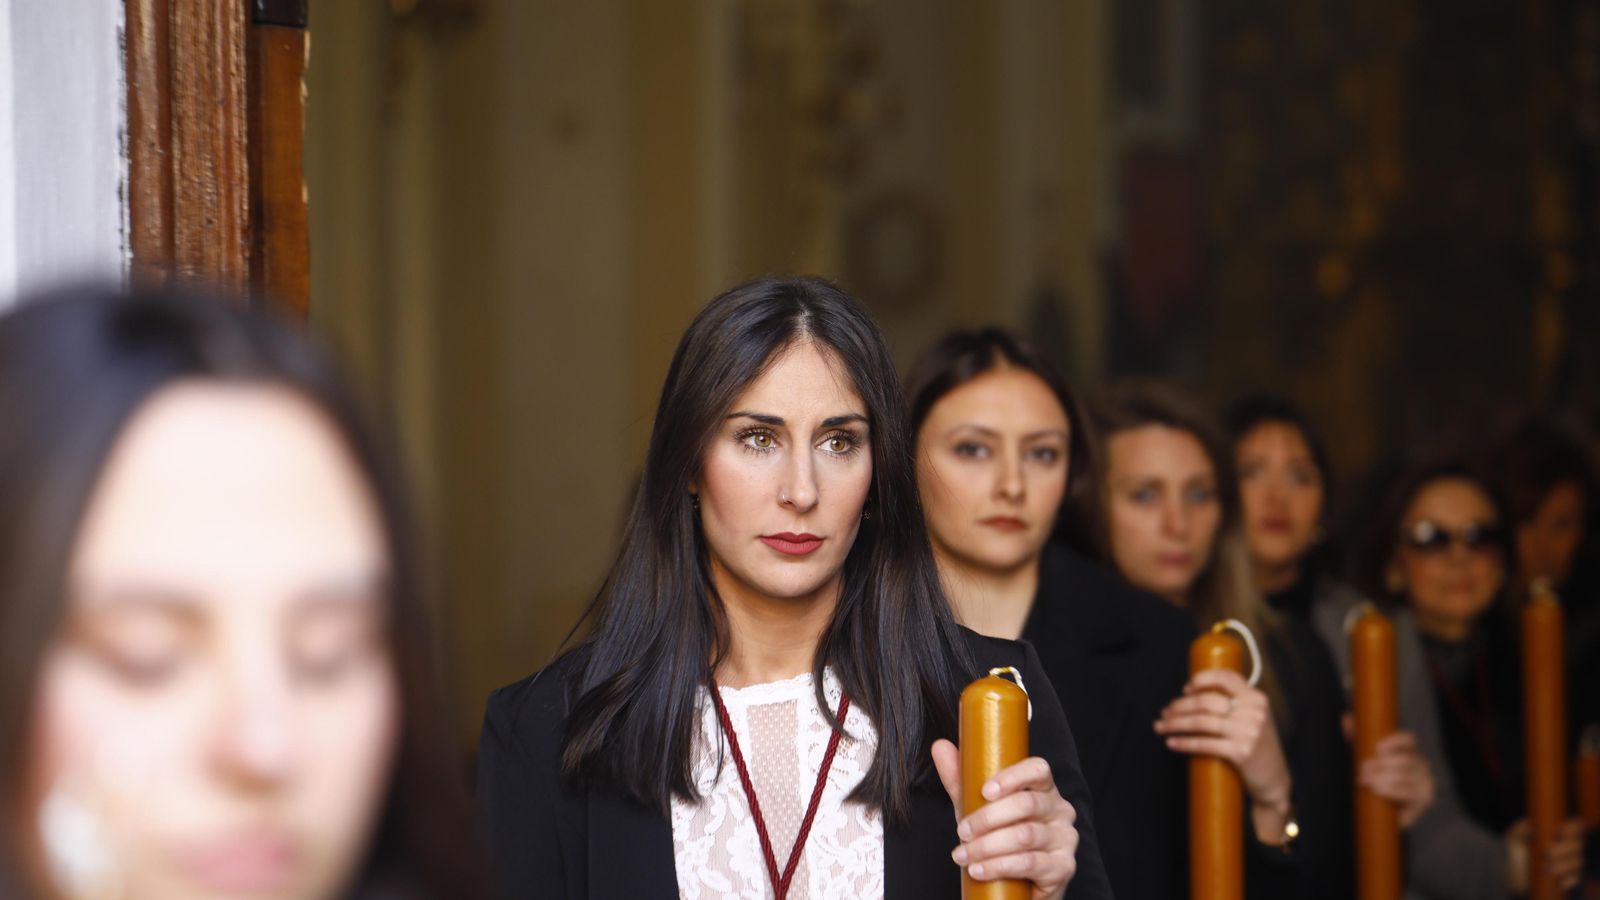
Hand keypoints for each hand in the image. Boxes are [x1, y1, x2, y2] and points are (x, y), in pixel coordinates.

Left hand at [931, 739, 1077, 899]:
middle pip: (1026, 804)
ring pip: (1025, 836)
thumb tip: (940, 746)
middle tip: (962, 832)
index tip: (985, 790)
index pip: (1038, 769)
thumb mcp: (978, 807)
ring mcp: (1065, 838)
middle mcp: (1060, 809)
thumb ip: (961, 779)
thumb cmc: (1000, 838)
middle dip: (987, 818)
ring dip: (987, 846)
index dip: (1013, 777)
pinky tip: (978, 869)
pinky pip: (1030, 863)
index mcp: (1043, 788)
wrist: (1017, 884)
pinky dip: (998, 866)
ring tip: (963, 855)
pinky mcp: (1064, 867)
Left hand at [1155, 668, 1293, 843]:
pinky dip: (1183, 743)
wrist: (1275, 780)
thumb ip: (1236, 704)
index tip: (1185, 689)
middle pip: (1205, 701)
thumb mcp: (1255, 718)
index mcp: (1256, 698)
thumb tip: (1196, 694)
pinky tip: (1171, 743)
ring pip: (1200, 722)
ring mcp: (1248, 732)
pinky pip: (1204, 744)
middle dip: (1179, 706)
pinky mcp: (1241, 752)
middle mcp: (1254, 712)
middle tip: (1164, 713)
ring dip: (1174, 724)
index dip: (1201, 680)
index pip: (1225, 677)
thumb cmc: (1258, 747)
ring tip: (1161, 727)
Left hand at [1357, 731, 1434, 827]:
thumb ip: (1358, 738)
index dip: (1395, 741)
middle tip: (1362, 770)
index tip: (1377, 748)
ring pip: (1405, 776)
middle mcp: (1420, 765)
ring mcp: (1425, 782)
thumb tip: (1346, 717)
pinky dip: (1390, 791)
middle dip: (1380, 765)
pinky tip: (1377, 790)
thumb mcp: (1365, 759)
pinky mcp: (1424, 800)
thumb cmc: (1375, 782)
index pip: (1408, 740)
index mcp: (1408, 752)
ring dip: (1382, 778)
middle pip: (1405, 760)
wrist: (1382, 812)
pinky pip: (1408, 793)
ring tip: (1365, 781)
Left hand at [1505, 817, 1584, 893]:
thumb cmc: (1514, 852)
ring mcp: (1569, 863)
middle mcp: (1567, 846)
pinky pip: (1575, 878)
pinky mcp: (1568, 878)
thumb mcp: (1514, 837)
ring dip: (1564, 865)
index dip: (1572, 828)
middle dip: (1564, 848)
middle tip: (1548, 853)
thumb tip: (1533, 823)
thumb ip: (1522, 828)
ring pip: (1577, 861)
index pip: (1573, 827)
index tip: (1561, 832)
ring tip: (1548, 868)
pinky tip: (1557, 880)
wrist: (1513, 875)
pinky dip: (1568, 879)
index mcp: (1557, 833)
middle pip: (1577, 845)